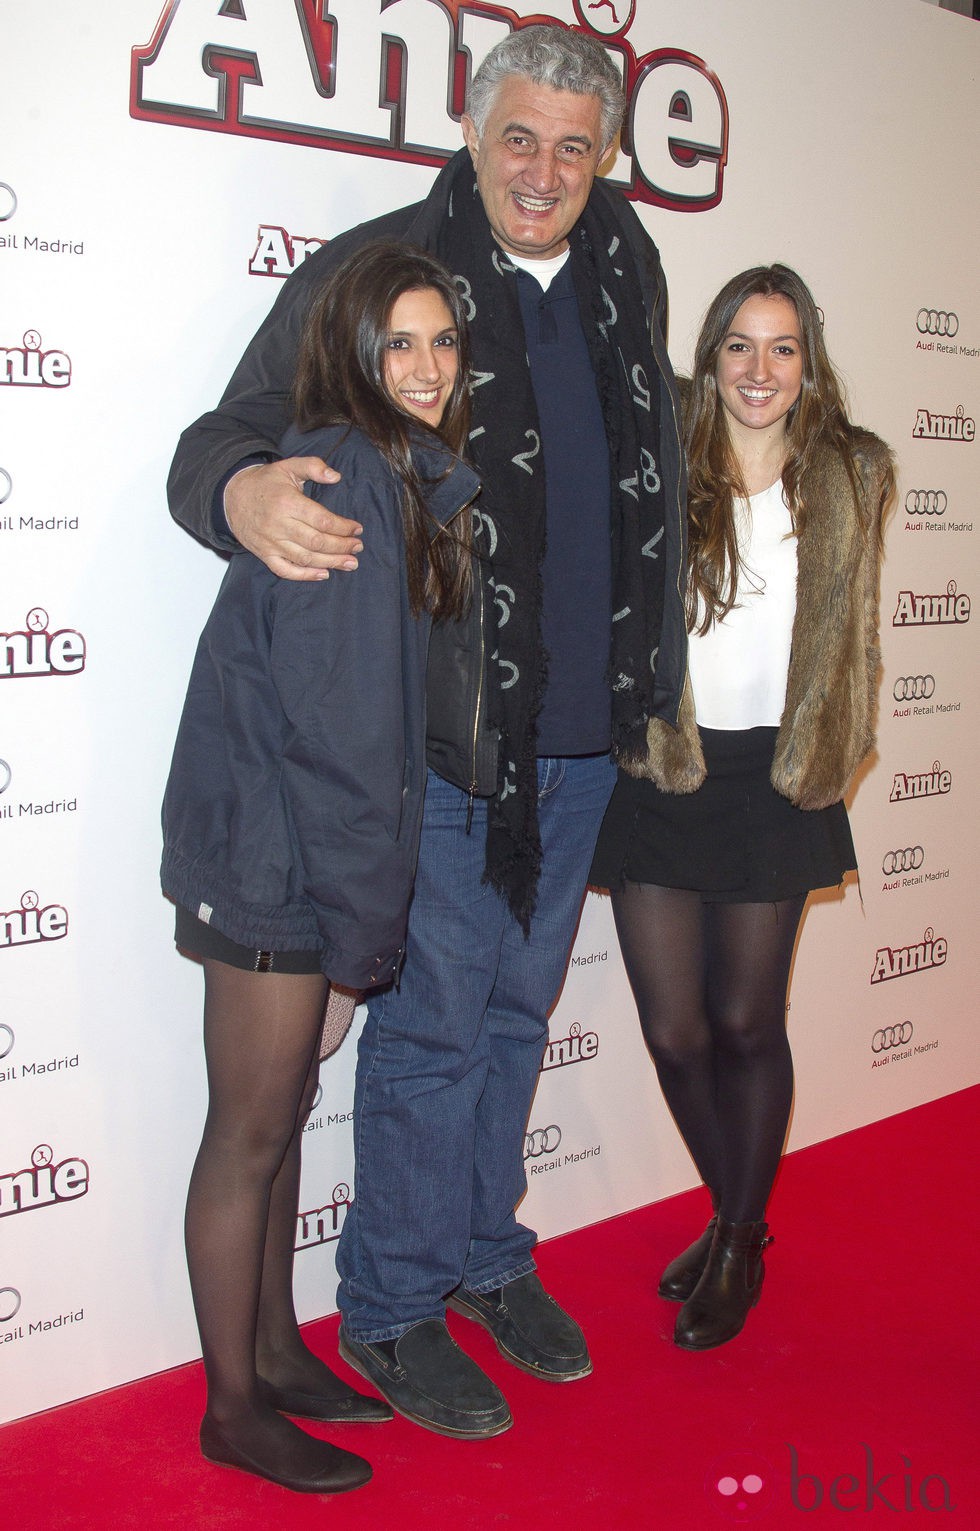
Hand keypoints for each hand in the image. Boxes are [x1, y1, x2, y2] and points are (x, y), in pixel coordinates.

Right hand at [224, 458, 362, 579]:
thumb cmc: (266, 482)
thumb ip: (313, 466)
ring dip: (331, 563)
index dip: (343, 527)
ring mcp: (271, 543)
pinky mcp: (264, 554)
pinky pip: (285, 570)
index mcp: (288, 503)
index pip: (322, 520)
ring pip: (305, 558)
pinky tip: (323, 574)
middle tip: (358, 547)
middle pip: (317, 542)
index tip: (357, 529)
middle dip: (342, 547)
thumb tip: (336, 476)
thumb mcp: (288, 466)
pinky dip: (305, 576)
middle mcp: (279, 525)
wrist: (232, 496)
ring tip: (350, 563)